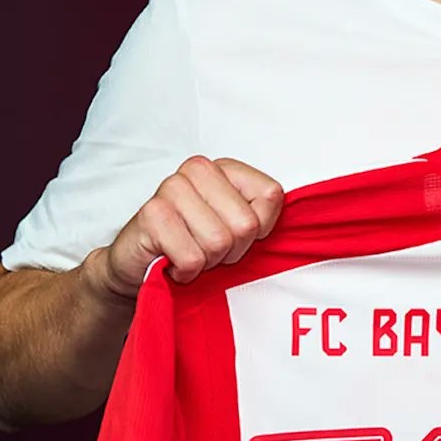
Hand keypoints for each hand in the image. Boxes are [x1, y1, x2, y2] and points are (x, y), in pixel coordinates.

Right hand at [83, 156, 283, 301]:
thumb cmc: (191, 246)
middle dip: (231, 251)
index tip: (237, 235)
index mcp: (225, 169)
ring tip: (190, 254)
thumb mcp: (236, 230)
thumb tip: (302, 225)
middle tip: (209, 250)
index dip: (260, 229)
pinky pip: (192, 257)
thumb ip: (262, 219)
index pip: (271, 195)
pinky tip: (173, 263)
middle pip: (246, 224)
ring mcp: (172, 188)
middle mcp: (198, 169)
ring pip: (219, 242)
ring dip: (207, 262)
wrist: (138, 266)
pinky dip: (186, 271)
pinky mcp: (151, 214)